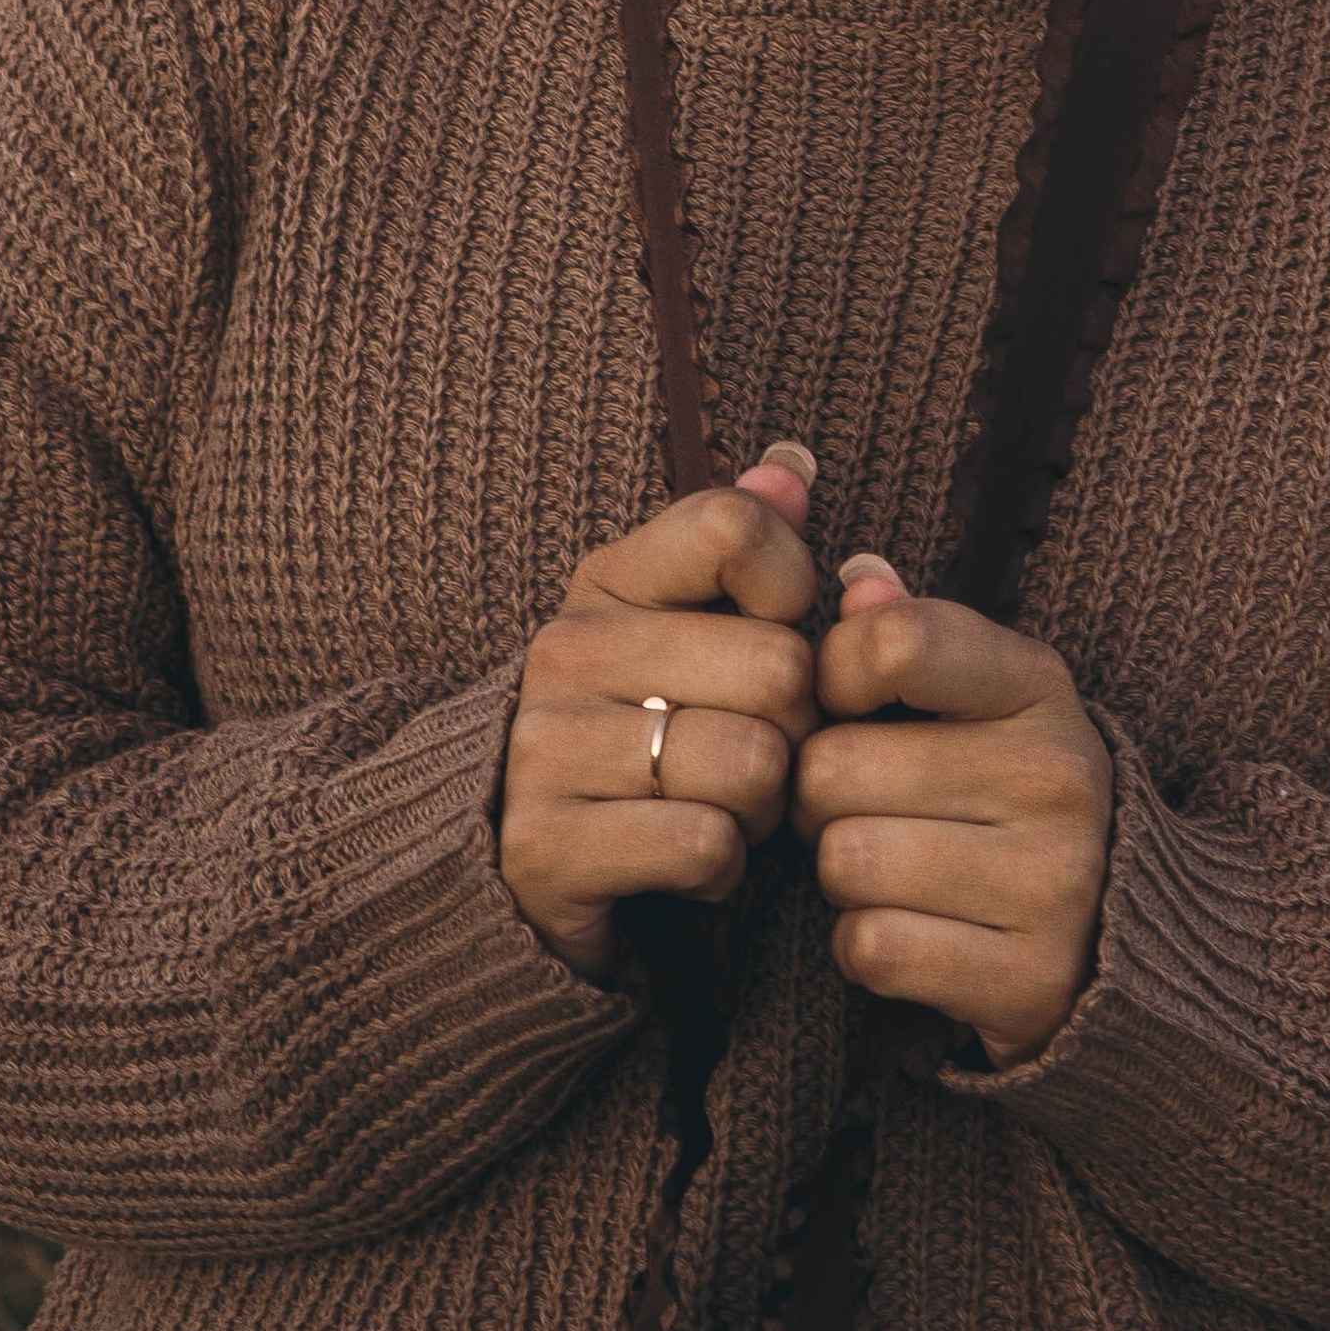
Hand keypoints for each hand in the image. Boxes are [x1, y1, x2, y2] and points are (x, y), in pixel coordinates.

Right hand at [498, 445, 821, 981]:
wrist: (532, 868)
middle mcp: (566, 649)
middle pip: (777, 665)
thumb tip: (794, 463)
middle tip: (760, 751)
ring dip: (764, 807)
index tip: (776, 630)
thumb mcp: (694, 626)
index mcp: (608, 578)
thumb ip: (752, 541)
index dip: (792, 587)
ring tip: (727, 806)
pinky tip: (690, 860)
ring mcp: (544, 747)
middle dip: (797, 728)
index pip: (734, 527)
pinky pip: (704, 844)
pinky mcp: (544, 848)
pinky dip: (723, 868)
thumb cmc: (651, 730)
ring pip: (751, 764)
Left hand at [793, 554, 1114, 1069]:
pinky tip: (910, 929)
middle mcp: (1057, 773)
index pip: (897, 642)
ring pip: (844, 861)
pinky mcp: (1029, 976)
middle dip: (819, 795)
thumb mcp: (985, 693)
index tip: (846, 703)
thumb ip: (915, 629)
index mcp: (1040, 685)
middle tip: (861, 805)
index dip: (834, 674)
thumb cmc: (1014, 788)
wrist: (1122, 927)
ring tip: (889, 863)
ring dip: (842, 874)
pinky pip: (874, 947)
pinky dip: (867, 946)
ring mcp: (1053, 879)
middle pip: (833, 767)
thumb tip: (857, 579)